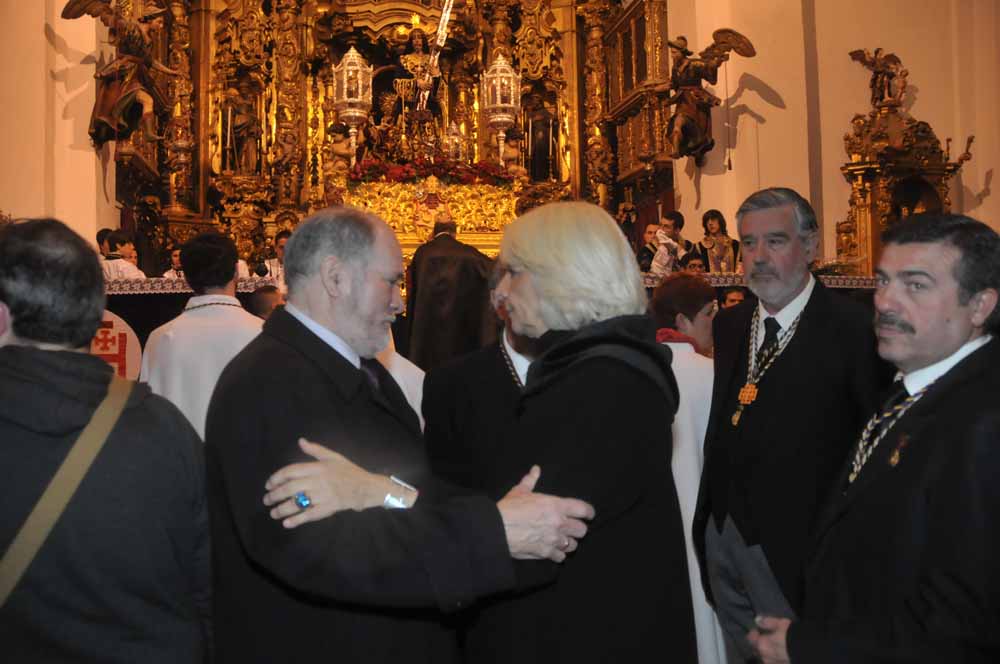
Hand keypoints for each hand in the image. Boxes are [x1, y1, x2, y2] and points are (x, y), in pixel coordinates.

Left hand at [263, 438, 396, 528]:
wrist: (367, 486)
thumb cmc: (349, 471)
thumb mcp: (333, 457)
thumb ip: (316, 449)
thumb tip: (300, 441)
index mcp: (318, 467)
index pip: (291, 471)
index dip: (277, 478)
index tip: (268, 484)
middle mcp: (319, 481)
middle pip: (290, 488)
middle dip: (275, 495)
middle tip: (267, 500)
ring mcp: (323, 495)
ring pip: (298, 503)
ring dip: (282, 509)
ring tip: (273, 513)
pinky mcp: (329, 508)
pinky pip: (310, 515)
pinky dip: (297, 520)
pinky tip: (287, 523)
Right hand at [497, 466, 595, 562]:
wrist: (497, 529)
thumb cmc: (508, 509)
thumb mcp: (520, 491)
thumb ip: (531, 480)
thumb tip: (535, 469)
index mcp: (556, 505)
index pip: (584, 510)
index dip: (589, 512)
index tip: (588, 515)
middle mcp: (559, 523)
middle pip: (582, 530)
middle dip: (578, 529)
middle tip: (571, 527)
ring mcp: (553, 540)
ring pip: (573, 545)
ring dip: (569, 542)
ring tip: (562, 540)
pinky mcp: (546, 553)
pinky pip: (560, 557)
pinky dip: (558, 554)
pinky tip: (553, 550)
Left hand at [747, 615, 791, 663]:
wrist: (810, 652)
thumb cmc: (794, 636)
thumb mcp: (781, 624)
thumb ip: (768, 622)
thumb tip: (757, 620)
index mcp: (763, 645)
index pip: (751, 639)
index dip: (753, 634)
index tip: (756, 630)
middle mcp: (766, 658)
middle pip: (757, 651)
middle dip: (759, 646)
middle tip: (764, 640)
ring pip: (765, 659)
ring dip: (767, 654)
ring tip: (773, 649)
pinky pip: (774, 663)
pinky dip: (775, 660)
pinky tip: (781, 656)